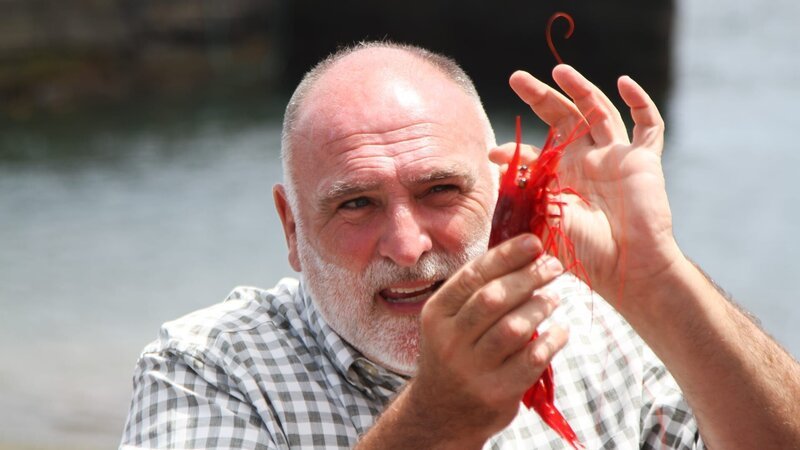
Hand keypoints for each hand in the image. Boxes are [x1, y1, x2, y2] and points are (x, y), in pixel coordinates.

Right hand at [407, 234, 566, 444]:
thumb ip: (478, 291)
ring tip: (554, 298)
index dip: (506, 256)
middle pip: (493, 298)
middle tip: (553, 267)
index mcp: (436, 314)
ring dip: (540, 307)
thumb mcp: (451, 321)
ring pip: (514, 328)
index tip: (534, 242)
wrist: (442, 412)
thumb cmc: (456, 353)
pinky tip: (560, 331)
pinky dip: (552, 341)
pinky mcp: (496, 393)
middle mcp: (449, 341)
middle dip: (528, 277)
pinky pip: (532, 359)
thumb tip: (525, 252)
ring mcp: (472, 369)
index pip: (473, 276)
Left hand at [490, 65, 682, 305]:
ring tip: (558, 70)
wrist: (624, 269)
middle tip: (516, 78)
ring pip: (599, 111)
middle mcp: (586, 161)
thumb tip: (496, 162)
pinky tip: (623, 82)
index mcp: (560, 177)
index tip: (493, 154)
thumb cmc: (582, 253)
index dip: (514, 150)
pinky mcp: (644, 161)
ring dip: (580, 89)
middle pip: (564, 116)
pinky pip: (649, 125)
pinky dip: (640, 101)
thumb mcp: (544, 219)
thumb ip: (523, 191)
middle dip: (540, 96)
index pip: (535, 150)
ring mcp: (615, 157)